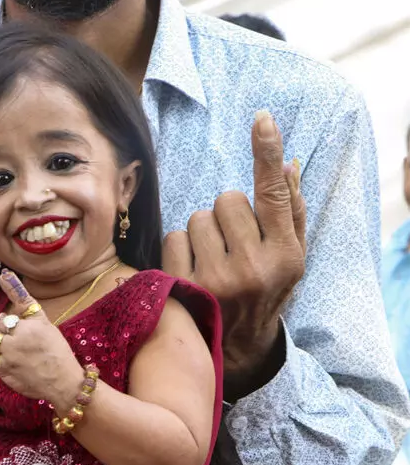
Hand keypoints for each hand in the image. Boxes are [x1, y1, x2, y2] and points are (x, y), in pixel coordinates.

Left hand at [0, 270, 84, 413]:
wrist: (63, 383)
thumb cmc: (57, 352)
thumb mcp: (46, 324)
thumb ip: (26, 306)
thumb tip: (2, 288)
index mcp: (32, 324)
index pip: (12, 311)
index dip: (10, 304)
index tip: (3, 277)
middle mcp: (19, 337)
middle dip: (5, 330)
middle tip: (18, 340)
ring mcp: (9, 355)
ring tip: (11, 349)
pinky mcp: (4, 371)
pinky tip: (4, 359)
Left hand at [163, 111, 305, 400]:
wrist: (233, 346)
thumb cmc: (264, 290)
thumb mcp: (289, 259)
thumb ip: (291, 212)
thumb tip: (287, 164)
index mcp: (285, 256)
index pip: (273, 195)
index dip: (266, 153)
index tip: (261, 119)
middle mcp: (254, 267)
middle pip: (226, 200)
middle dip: (225, 215)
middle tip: (230, 244)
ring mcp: (217, 279)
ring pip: (197, 217)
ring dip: (201, 231)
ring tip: (212, 259)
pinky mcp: (185, 286)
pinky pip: (173, 236)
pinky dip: (179, 247)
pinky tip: (192, 268)